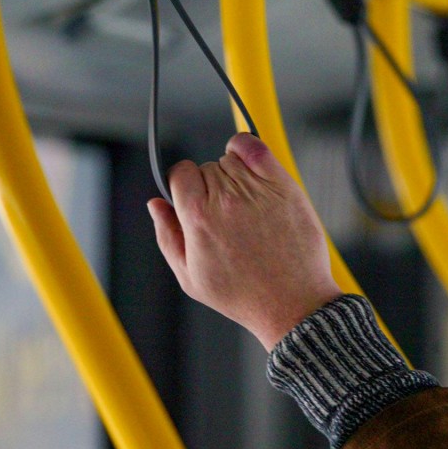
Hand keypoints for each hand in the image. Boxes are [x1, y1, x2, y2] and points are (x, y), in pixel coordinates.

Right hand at [147, 133, 341, 350]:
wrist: (292, 302)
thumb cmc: (243, 295)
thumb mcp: (190, 276)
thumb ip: (167, 235)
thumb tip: (155, 204)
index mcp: (198, 218)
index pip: (179, 173)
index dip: (183, 185)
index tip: (193, 198)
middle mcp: (226, 199)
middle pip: (206, 167)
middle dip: (209, 185)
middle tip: (225, 214)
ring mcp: (257, 190)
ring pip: (231, 159)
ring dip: (232, 173)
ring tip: (243, 203)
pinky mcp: (284, 187)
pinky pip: (257, 148)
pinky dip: (248, 146)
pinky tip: (248, 158)